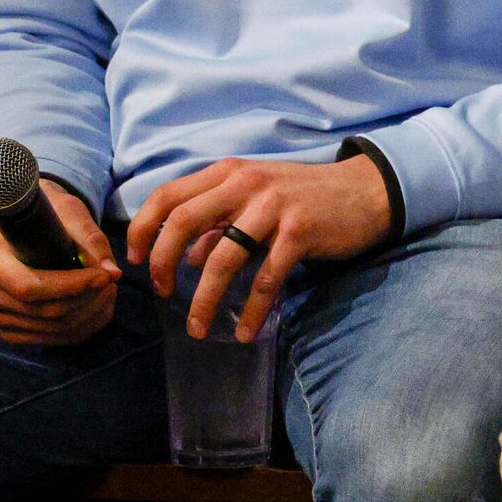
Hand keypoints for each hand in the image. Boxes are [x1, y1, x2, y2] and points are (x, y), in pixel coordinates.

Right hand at [0, 178, 121, 347]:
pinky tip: (97, 308)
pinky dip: (80, 328)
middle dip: (87, 300)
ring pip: (50, 328)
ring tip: (109, 290)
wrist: (27, 223)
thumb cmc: (47, 213)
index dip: (72, 287)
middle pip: (43, 311)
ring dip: (89, 314)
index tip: (104, 276)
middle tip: (112, 281)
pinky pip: (48, 339)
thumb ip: (90, 241)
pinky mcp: (8, 328)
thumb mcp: (69, 212)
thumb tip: (112, 273)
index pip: (30, 287)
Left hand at [127, 155, 394, 343]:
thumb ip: (221, 220)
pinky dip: (252, 309)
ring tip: (197, 328)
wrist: (366, 191)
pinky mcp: (300, 230)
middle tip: (162, 293)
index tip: (135, 260)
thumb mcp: (258, 197)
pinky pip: (265, 277)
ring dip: (204, 300)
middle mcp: (246, 183)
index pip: (167, 196)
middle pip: (183, 223)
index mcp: (229, 172)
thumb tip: (189, 257)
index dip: (142, 229)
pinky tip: (244, 330)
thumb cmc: (306, 196)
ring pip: (221, 258)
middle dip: (162, 264)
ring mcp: (273, 206)